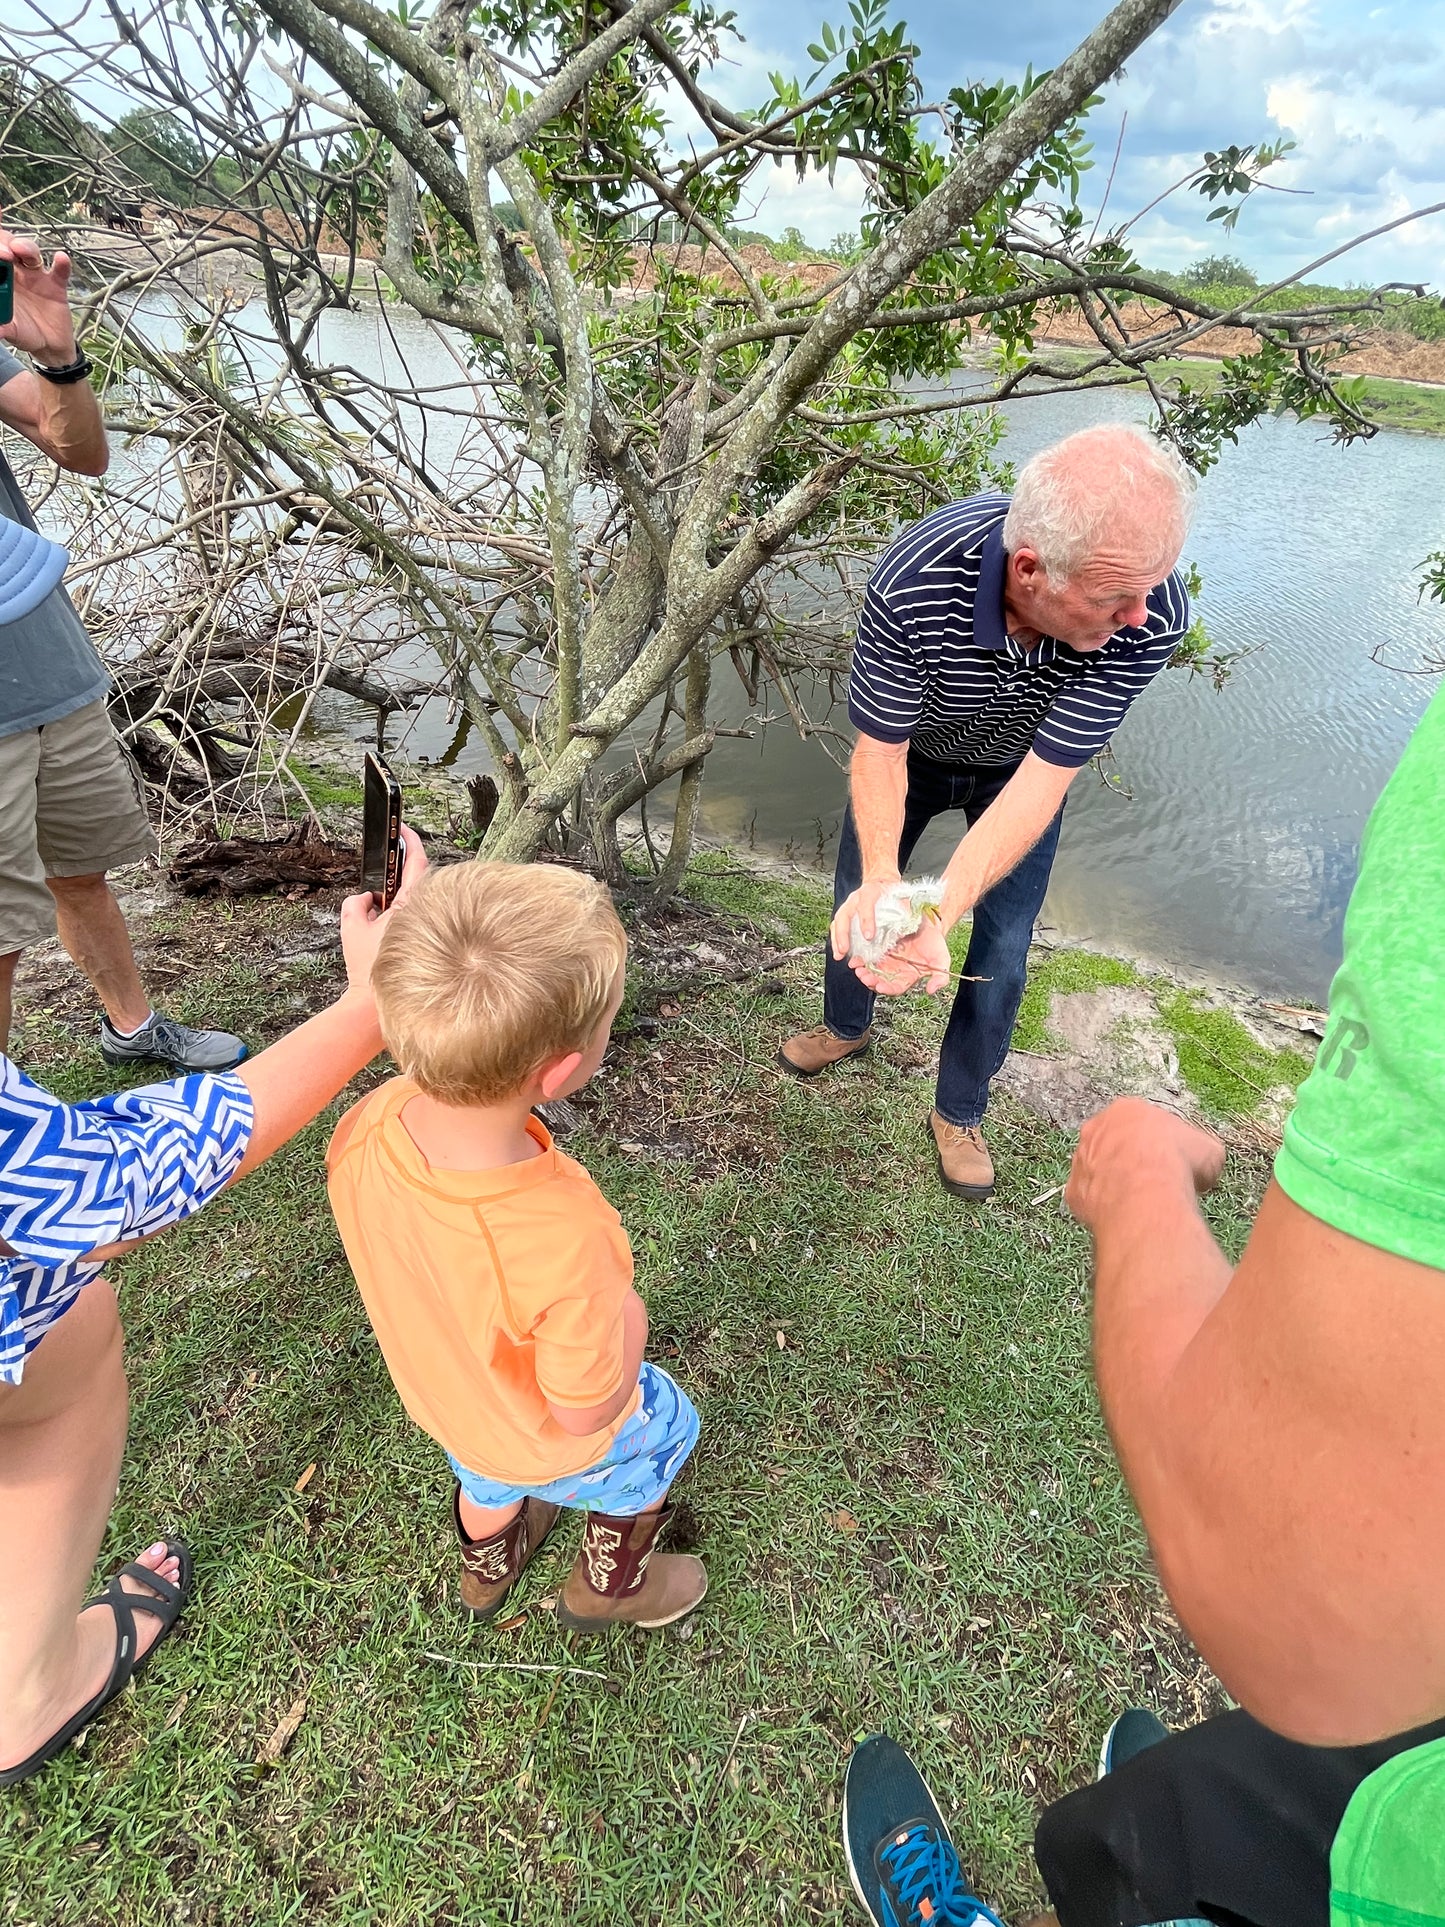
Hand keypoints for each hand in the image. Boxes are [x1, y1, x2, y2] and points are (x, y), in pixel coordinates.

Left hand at [0, 216, 79, 363]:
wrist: (50, 346)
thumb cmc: (25, 334)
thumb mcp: (9, 330)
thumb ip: (2, 327)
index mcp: (1, 280)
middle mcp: (17, 273)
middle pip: (9, 246)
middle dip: (5, 243)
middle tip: (5, 253)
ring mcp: (37, 276)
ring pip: (31, 252)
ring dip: (27, 247)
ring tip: (21, 250)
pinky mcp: (56, 285)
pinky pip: (60, 271)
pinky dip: (62, 264)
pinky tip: (61, 259)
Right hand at [339, 824, 427, 992]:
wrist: (378, 1009)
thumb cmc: (370, 970)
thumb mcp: (352, 928)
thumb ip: (355, 904)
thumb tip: (366, 898)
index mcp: (413, 905)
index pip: (419, 862)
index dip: (411, 841)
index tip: (403, 829)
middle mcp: (427, 915)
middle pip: (422, 881)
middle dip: (405, 872)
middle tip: (389, 866)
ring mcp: (431, 930)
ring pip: (420, 903)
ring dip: (403, 899)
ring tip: (383, 906)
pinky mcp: (431, 946)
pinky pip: (419, 921)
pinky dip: (404, 919)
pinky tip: (387, 932)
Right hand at [829, 876, 900, 963]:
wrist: (882, 882)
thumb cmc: (891, 891)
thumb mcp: (900, 897)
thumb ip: (903, 911)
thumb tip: (903, 931)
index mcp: (870, 892)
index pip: (866, 905)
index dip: (866, 921)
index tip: (869, 937)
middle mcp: (855, 898)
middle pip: (844, 915)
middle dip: (843, 934)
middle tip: (845, 949)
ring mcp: (848, 906)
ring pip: (838, 922)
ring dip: (837, 940)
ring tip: (839, 955)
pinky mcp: (845, 914)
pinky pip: (837, 927)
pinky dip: (836, 940)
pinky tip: (839, 952)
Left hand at [849, 919, 951, 996]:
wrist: (929, 923)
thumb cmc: (935, 943)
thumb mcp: (942, 960)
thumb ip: (940, 977)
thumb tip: (931, 990)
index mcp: (908, 977)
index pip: (896, 988)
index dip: (887, 989)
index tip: (880, 986)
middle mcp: (895, 971)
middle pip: (880, 981)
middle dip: (871, 980)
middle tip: (864, 976)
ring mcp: (887, 961)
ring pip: (871, 970)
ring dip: (863, 972)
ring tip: (857, 968)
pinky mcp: (880, 949)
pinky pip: (868, 957)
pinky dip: (861, 959)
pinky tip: (855, 958)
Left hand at [1066, 1097, 1225, 1233]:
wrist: (1146, 1190)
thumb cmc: (1177, 1162)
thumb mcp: (1208, 1151)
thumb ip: (1200, 1153)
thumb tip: (1205, 1170)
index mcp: (1128, 1110)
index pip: (1142, 1125)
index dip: (1161, 1146)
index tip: (1173, 1163)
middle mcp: (1096, 1130)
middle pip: (1115, 1145)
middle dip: (1133, 1162)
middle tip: (1154, 1183)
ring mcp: (1080, 1160)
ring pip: (1098, 1172)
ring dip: (1116, 1185)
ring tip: (1141, 1203)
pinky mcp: (1074, 1191)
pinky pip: (1090, 1199)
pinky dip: (1105, 1208)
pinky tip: (1124, 1216)